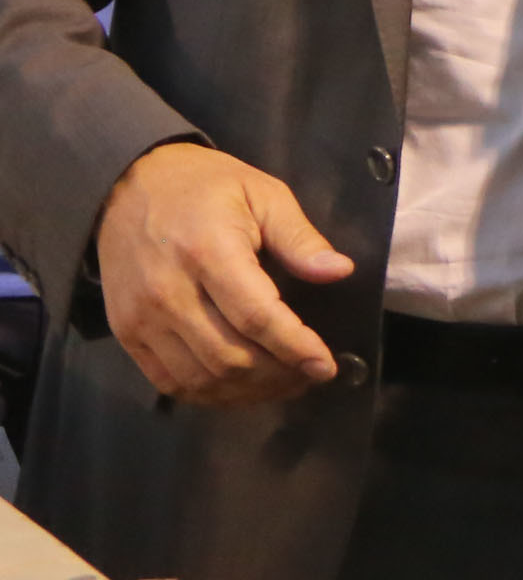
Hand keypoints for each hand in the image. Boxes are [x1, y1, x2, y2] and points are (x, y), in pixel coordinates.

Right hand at [92, 143, 353, 406]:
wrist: (128, 185)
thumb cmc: (205, 187)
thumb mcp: (263, 193)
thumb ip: (300, 237)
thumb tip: (339, 271)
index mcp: (209, 252)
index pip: (256, 317)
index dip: (295, 347)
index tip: (325, 365)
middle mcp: (170, 292)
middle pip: (229, 356)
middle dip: (279, 374)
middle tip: (311, 373)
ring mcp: (141, 318)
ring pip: (201, 377)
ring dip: (248, 391)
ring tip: (285, 382)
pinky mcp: (126, 333)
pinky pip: (169, 382)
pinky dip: (210, 394)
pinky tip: (241, 387)